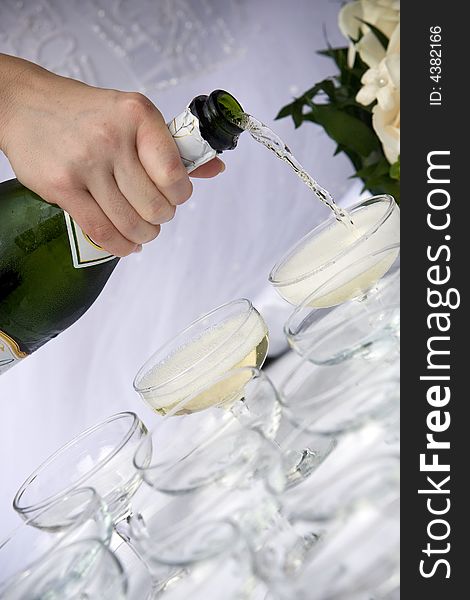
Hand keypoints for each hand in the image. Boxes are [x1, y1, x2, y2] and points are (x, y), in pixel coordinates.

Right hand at [0, 54, 224, 255]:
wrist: (25, 105)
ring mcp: (85, 164)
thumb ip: (173, 147)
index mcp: (137, 116)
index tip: (175, 197)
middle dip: (160, 218)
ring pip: (131, 223)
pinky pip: (102, 231)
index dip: (180, 195)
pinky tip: (125, 244)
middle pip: (155, 206)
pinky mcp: (62, 187)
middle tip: (154, 214)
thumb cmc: (86, 114)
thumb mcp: (133, 117)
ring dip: (143, 235)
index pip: (174, 174)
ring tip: (142, 230)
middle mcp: (112, 138)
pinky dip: (120, 246)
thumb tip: (216, 168)